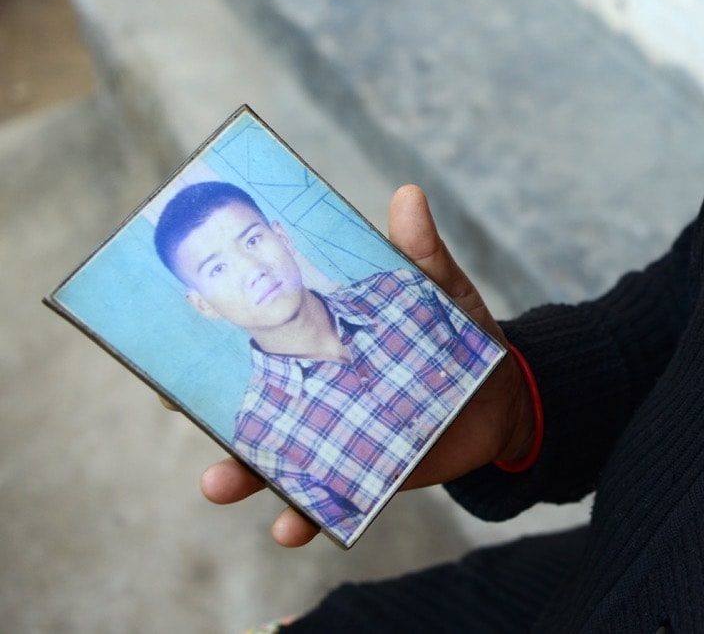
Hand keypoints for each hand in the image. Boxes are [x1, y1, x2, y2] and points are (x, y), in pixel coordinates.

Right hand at [200, 185, 535, 546]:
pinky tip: (293, 528)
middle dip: (206, 407)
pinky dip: (305, 518)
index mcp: (326, 338)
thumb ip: (421, 254)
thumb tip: (408, 199)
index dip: (215, 340)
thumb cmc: (463, 334)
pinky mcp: (361, 476)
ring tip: (219, 483)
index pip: (260, 338)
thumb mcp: (442, 291)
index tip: (173, 337)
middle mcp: (317, 389)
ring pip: (272, 459)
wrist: (507, 396)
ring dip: (240, 474)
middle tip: (176, 405)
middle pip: (248, 401)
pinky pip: (324, 503)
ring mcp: (334, 435)